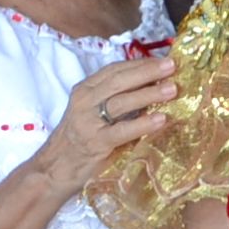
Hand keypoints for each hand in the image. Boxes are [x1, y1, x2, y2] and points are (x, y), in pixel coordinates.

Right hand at [34, 55, 177, 195]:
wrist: (56, 168)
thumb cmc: (80, 139)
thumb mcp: (92, 112)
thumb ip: (115, 99)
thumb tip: (154, 87)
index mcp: (85, 89)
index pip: (115, 70)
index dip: (140, 63)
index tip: (163, 60)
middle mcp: (85, 101)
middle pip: (119, 80)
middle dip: (148, 72)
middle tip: (172, 66)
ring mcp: (89, 121)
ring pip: (121, 102)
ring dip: (149, 94)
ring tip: (172, 90)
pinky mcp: (96, 142)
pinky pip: (122, 130)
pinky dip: (143, 124)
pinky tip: (161, 119)